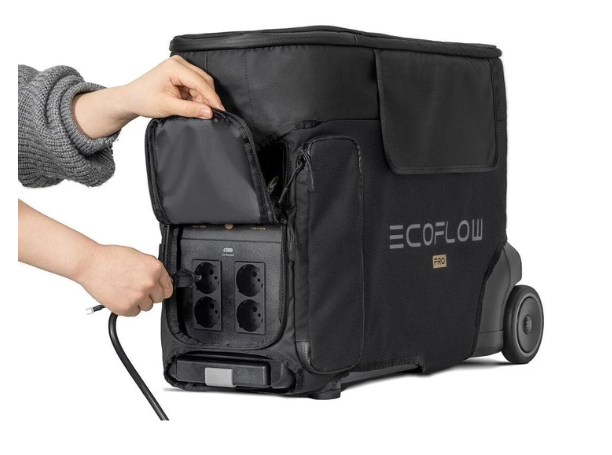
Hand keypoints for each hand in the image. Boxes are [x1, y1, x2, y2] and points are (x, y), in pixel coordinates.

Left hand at [72, 56, 223, 138]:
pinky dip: (198, 98)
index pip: (200, 82)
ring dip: (203, 99)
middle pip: (204, 81)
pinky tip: (196, 107)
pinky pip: (196, 87)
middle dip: (209, 98)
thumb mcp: (168, 106)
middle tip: (213, 114)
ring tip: (201, 112)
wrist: (130, 99)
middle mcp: (179, 63)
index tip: (220, 110)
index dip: (212, 98)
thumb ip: (190, 109)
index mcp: (174, 67)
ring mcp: (180, 68)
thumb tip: (209, 112)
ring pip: (201, 84)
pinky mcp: (181, 75)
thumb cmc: (143, 99)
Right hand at [76, 244, 172, 315]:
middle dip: (150, 295)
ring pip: (147, 306)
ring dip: (139, 301)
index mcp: (155, 269)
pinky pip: (134, 313)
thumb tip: (159, 279)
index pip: (168, 286)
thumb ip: (150, 270)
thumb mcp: (138, 257)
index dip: (162, 289)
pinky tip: (120, 296)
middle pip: (159, 298)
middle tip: (136, 289)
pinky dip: (128, 307)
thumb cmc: (110, 258)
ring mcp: (138, 296)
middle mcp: (149, 283)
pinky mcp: (126, 308)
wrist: (91, 264)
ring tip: (125, 290)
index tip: (158, 291)